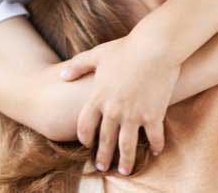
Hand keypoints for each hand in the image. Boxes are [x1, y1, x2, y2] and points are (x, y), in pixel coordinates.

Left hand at [56, 33, 178, 175]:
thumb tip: (62, 75)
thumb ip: (78, 66)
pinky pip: (153, 137)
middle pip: (105, 140)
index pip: (85, 126)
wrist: (155, 47)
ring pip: (126, 146)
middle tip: (103, 166)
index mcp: (98, 97)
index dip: (84, 137)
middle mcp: (113, 110)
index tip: (88, 144)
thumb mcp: (98, 54)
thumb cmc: (126, 47)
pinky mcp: (153, 115)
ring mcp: (134, 115)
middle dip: (103, 156)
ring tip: (125, 170)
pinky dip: (154, 146)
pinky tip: (154, 152)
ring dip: (125, 161)